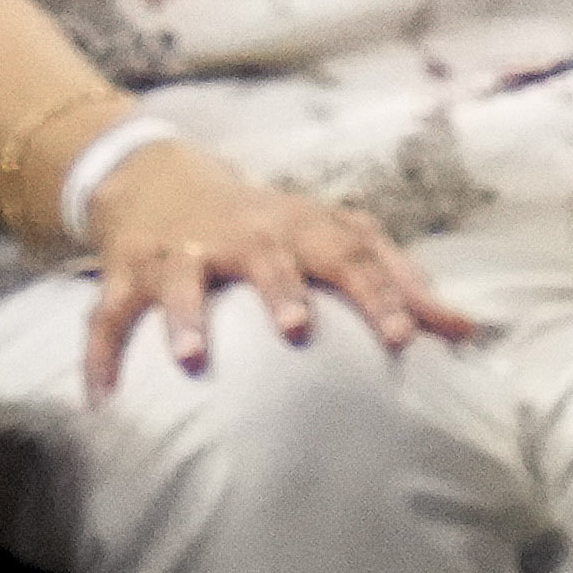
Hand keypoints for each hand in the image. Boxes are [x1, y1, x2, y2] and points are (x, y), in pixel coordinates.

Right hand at [81, 136, 477, 400]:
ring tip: (193, 358)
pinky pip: (111, 312)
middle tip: (299, 330)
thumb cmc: (274, 225)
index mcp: (305, 227)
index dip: (382, 292)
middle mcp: (247, 232)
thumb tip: (470, 330)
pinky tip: (104, 395)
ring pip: (184, 278)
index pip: (354, 254)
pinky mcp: (131, 269)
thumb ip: (401, 282)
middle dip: (284, 290)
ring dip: (188, 316)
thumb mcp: (337, 239)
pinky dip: (101, 352)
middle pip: (272, 255)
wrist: (162, 177)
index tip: (407, 337)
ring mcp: (185, 250)